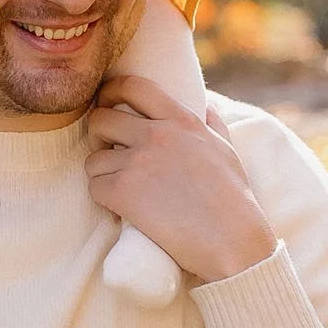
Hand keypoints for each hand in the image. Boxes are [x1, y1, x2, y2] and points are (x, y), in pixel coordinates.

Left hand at [86, 79, 276, 282]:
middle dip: (98, 136)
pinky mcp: (124, 193)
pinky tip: (121, 209)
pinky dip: (104, 200)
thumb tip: (207, 106)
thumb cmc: (234, 200)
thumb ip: (213, 124)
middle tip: (108, 152)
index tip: (106, 103)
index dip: (111, 91)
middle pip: (101, 119)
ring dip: (101, 174)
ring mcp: (138, 163)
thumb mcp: (227, 151)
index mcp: (182, 120)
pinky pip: (94, 187)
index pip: (133, 86)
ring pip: (94, 159)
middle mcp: (157, 134)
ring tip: (120, 189)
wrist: (232, 241)